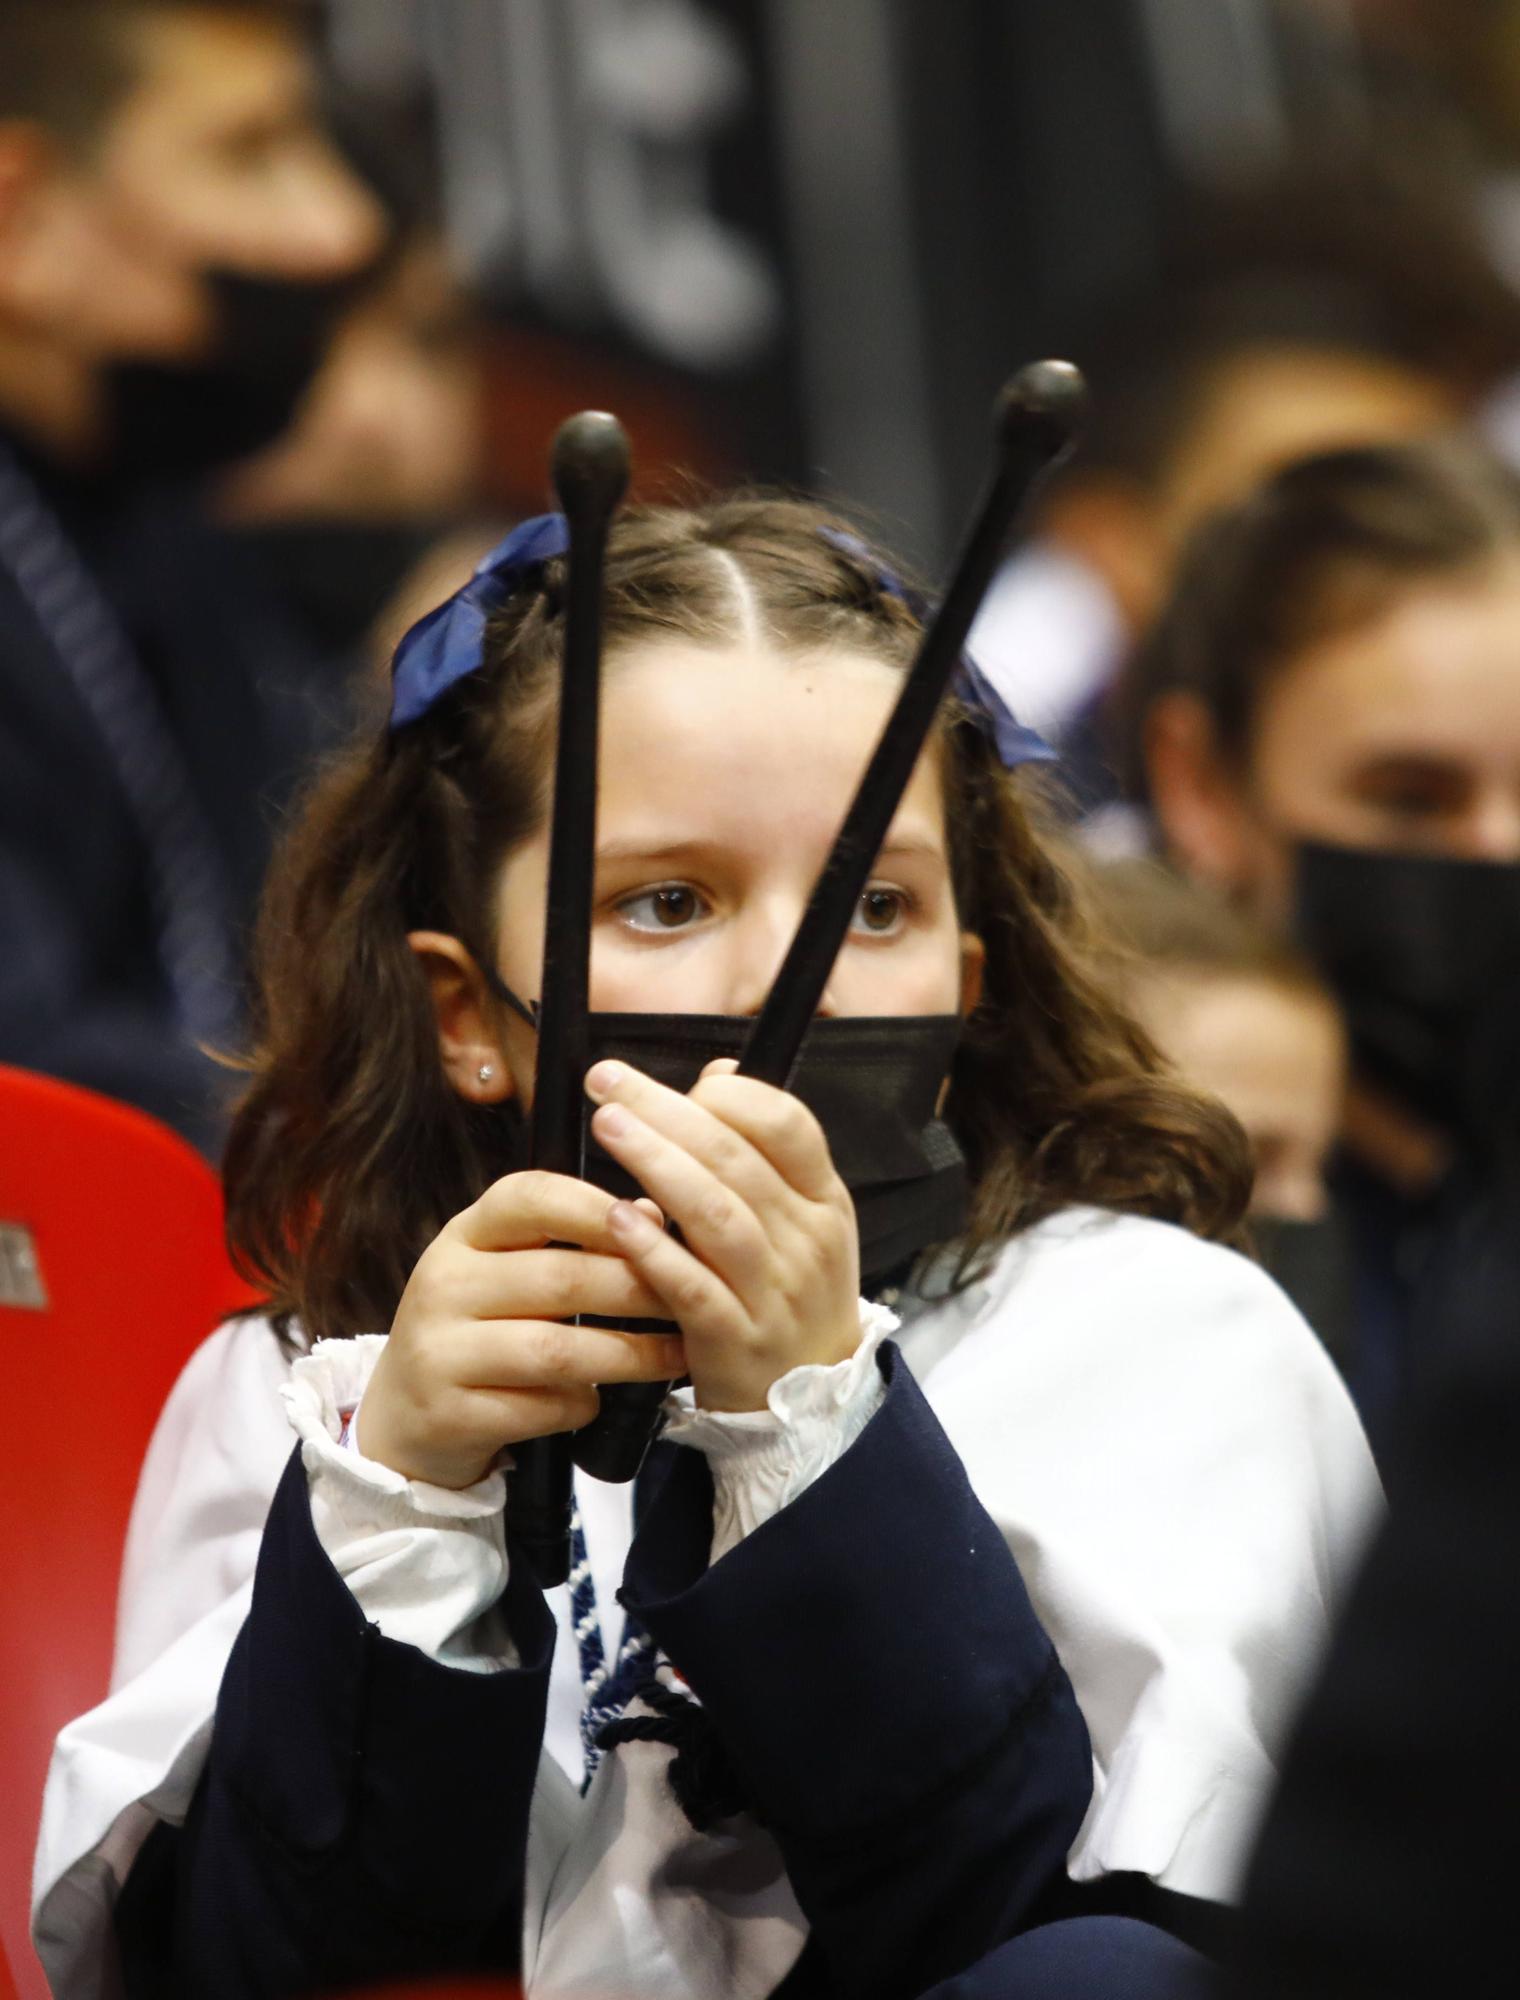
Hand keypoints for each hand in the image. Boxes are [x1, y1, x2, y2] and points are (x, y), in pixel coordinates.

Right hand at [359, 1171, 684, 1488]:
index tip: (657, 1221)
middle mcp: (443, 1284)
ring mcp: (439, 1352)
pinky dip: (582, 1405)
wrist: (406, 1417)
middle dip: (640, 1289)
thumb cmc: (480, 1330)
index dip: (598, 1205)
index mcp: (464, 1235)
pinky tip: (601, 1401)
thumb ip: (572, 1241)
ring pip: (557, 1349)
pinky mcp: (449, 1414)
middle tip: (694, 1299)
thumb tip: (653, 1212)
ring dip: (630, 1355)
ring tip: (677, 1355)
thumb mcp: (508, 1271)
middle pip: (561, 1277)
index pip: (530, 1197)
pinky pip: (540, 1408)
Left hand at [585, 1058, 860, 1412]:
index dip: (729, 1094)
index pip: (788, 1124)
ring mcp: (773, 1292)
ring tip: (608, 1127)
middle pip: (737, 1160)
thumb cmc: (788, 1292)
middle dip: (667, 1111)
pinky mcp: (736, 1340)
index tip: (676, 1083)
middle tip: (608, 1083)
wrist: (812, 1404)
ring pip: (716, 1215)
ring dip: (657, 1164)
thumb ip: (758, 1148)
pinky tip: (616, 1219)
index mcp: (823, 1199)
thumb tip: (718, 1074)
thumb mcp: (797, 1218)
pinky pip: (693, 1289)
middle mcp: (805, 1240)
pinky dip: (655, 1252)